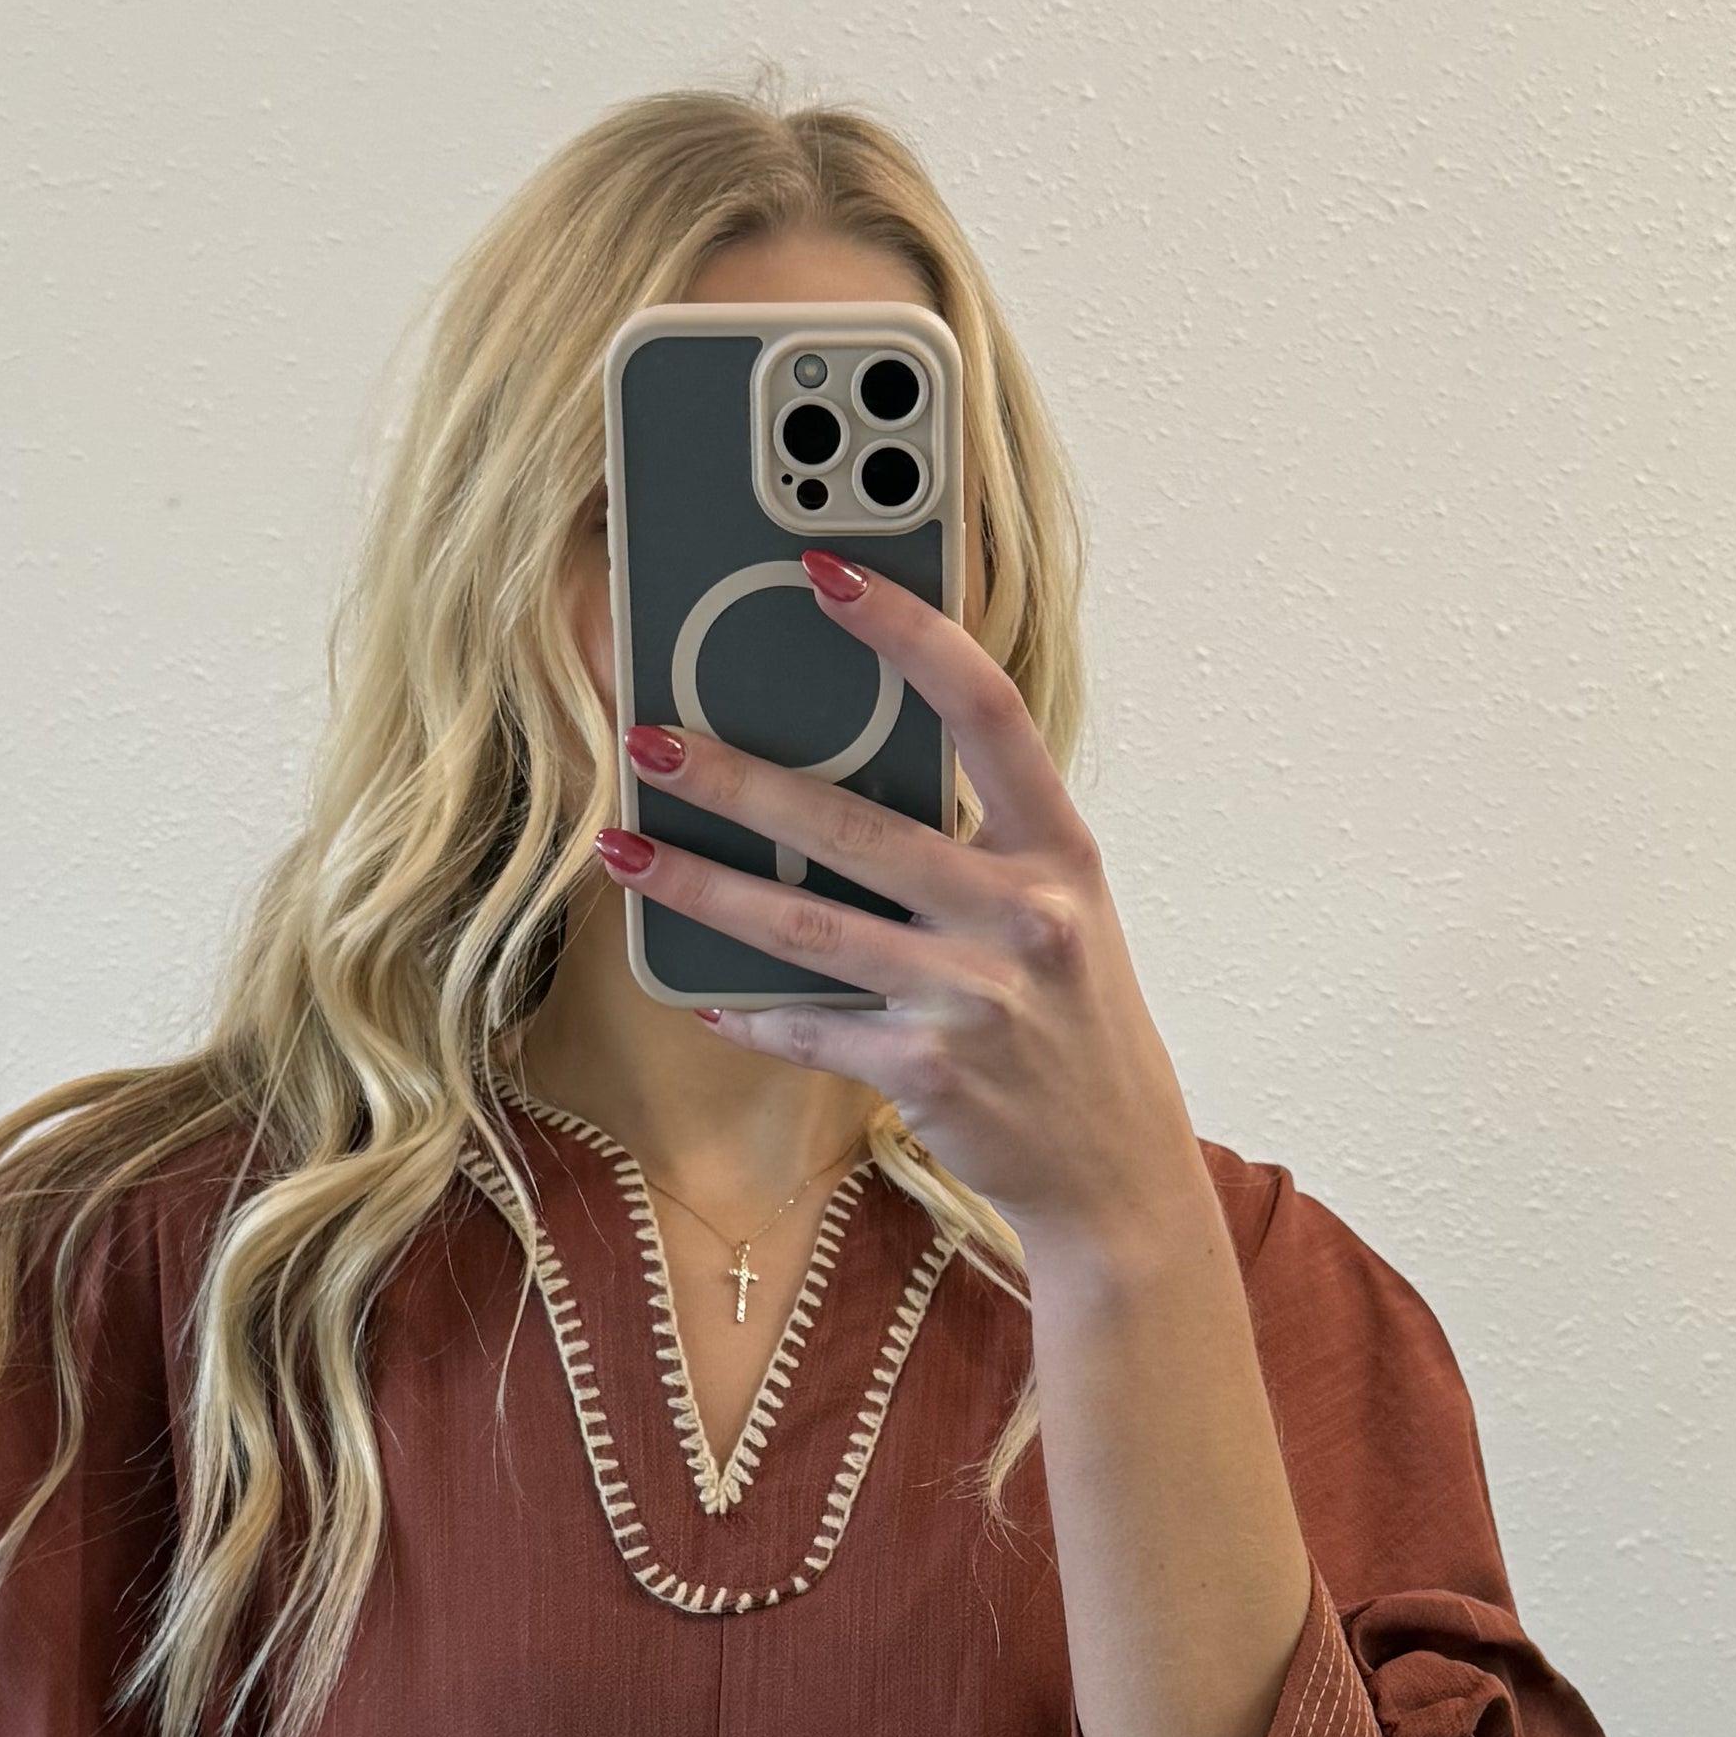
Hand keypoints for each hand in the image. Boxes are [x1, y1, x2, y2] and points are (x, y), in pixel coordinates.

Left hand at [592, 558, 1206, 1261]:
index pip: (986, 709)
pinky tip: (696, 989)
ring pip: (808, 926)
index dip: (908, 632)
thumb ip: (975, 841)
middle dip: (737, 778)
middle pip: (857, 823)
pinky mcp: (928, 1072)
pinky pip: (810, 1026)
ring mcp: (975, 997)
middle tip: (647, 741)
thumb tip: (840, 767)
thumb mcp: (1056, 911)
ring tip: (623, 853)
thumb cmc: (1068, 1019)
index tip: (827, 571)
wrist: (1112, 1165)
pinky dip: (746, 1009)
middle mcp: (1024, 915)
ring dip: (702, 888)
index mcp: (1058, 850)